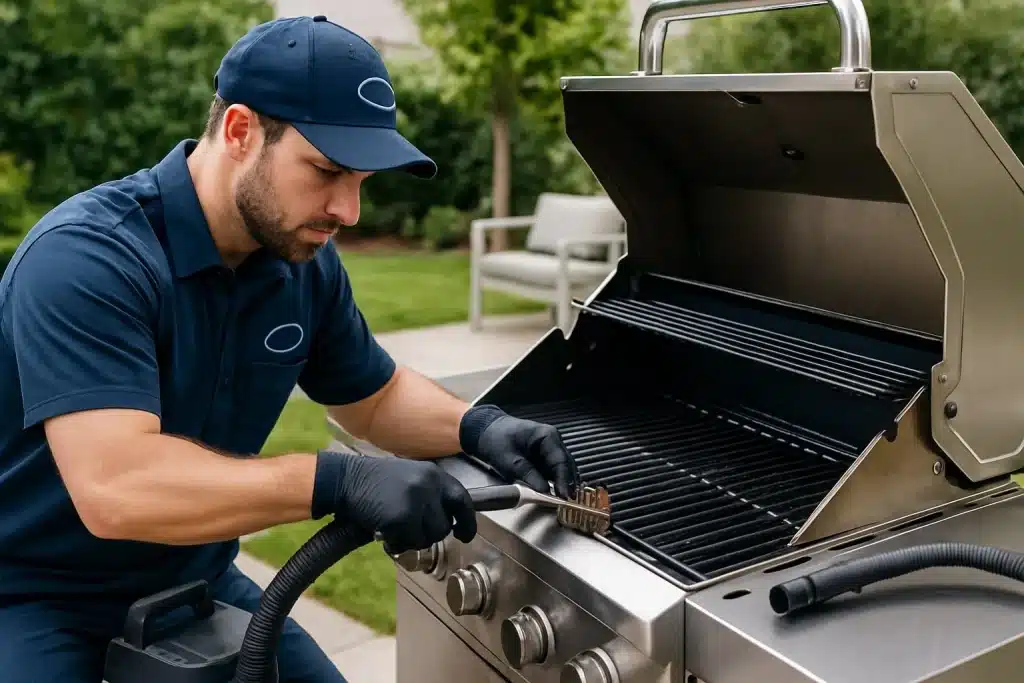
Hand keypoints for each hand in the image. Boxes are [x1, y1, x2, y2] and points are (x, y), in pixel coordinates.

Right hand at [311, 450, 476, 552]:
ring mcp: (416, 501)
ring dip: (412, 539)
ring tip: (394, 529)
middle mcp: (429, 486)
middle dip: (429, 533)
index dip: (467, 520)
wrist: (345, 480)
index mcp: (433, 474)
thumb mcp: (408, 477)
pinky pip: (408, 542)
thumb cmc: (373, 481)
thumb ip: (429, 493)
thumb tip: (446, 521)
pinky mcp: (402, 517)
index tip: (465, 533)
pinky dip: (396, 543)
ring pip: (428, 537)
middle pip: (444, 525)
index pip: (461, 499)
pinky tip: (383, 532)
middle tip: (409, 531)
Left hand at [459, 405, 579, 498]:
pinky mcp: (544, 456)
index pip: (560, 460)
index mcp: (547, 435)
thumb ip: (528, 474)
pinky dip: (555, 480)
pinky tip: (556, 493)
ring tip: (564, 500)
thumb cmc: (496, 440)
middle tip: (567, 501)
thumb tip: (544, 490)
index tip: (564, 496)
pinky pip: (553, 469)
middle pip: (565, 464)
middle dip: (567, 483)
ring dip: (563, 483)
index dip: (564, 480)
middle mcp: (553, 440)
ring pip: (562, 468)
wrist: (486, 431)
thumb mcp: (508, 460)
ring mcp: (550, 448)